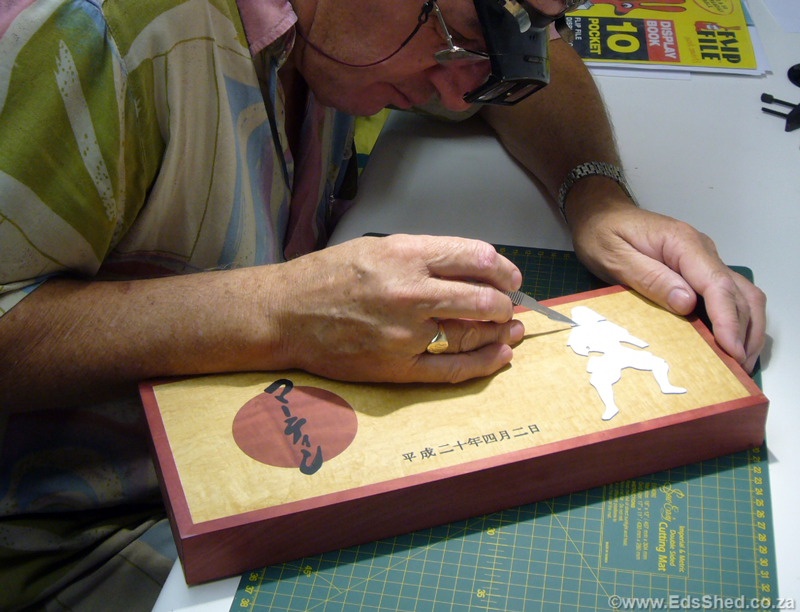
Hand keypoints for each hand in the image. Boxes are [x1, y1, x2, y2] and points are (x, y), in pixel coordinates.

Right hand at [266, 234, 525, 382]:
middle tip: (510, 304)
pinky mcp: (397, 367)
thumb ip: (424, 257)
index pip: (476, 258)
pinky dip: (483, 363)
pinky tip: (501, 355)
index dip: (503, 268)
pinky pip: (452, 369)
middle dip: (505, 303)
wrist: (284, 314)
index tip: (509, 276)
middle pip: (483, 300)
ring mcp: (405, 334)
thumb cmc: (326, 276)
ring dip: (501, 331)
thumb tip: (471, 270)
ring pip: (472, 334)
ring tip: (512, 328)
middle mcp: (409, 293)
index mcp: (405, 255)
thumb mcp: (376, 248)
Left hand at [568, 189, 765, 372]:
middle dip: (744, 331)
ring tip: (740, 362)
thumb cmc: (603, 233)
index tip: (731, 348)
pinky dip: (735, 320)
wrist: (599, 215)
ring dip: (747, 328)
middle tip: (738, 368)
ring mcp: (702, 260)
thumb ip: (650, 278)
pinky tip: (728, 343)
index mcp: (682, 243)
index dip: (728, 319)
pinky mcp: (697, 270)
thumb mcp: (615, 256)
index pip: (717, 284)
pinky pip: (727, 295)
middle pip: (738, 292)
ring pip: (741, 294)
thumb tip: (686, 303)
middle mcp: (702, 250)